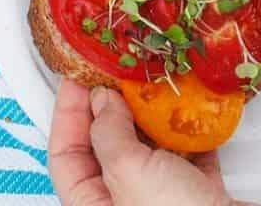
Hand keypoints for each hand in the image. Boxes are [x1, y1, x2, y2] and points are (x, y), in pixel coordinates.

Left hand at [48, 79, 238, 205]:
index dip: (68, 111)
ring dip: (153, 112)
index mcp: (93, 205)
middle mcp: (123, 202)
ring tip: (157, 81)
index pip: (65, 153)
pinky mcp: (195, 191)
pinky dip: (190, 127)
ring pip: (148, 145)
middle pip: (106, 145)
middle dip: (112, 105)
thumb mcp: (129, 173)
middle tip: (119, 69)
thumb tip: (101, 100)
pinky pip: (186, 150)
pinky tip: (193, 105)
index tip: (78, 74)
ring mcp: (159, 196)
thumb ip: (109, 133)